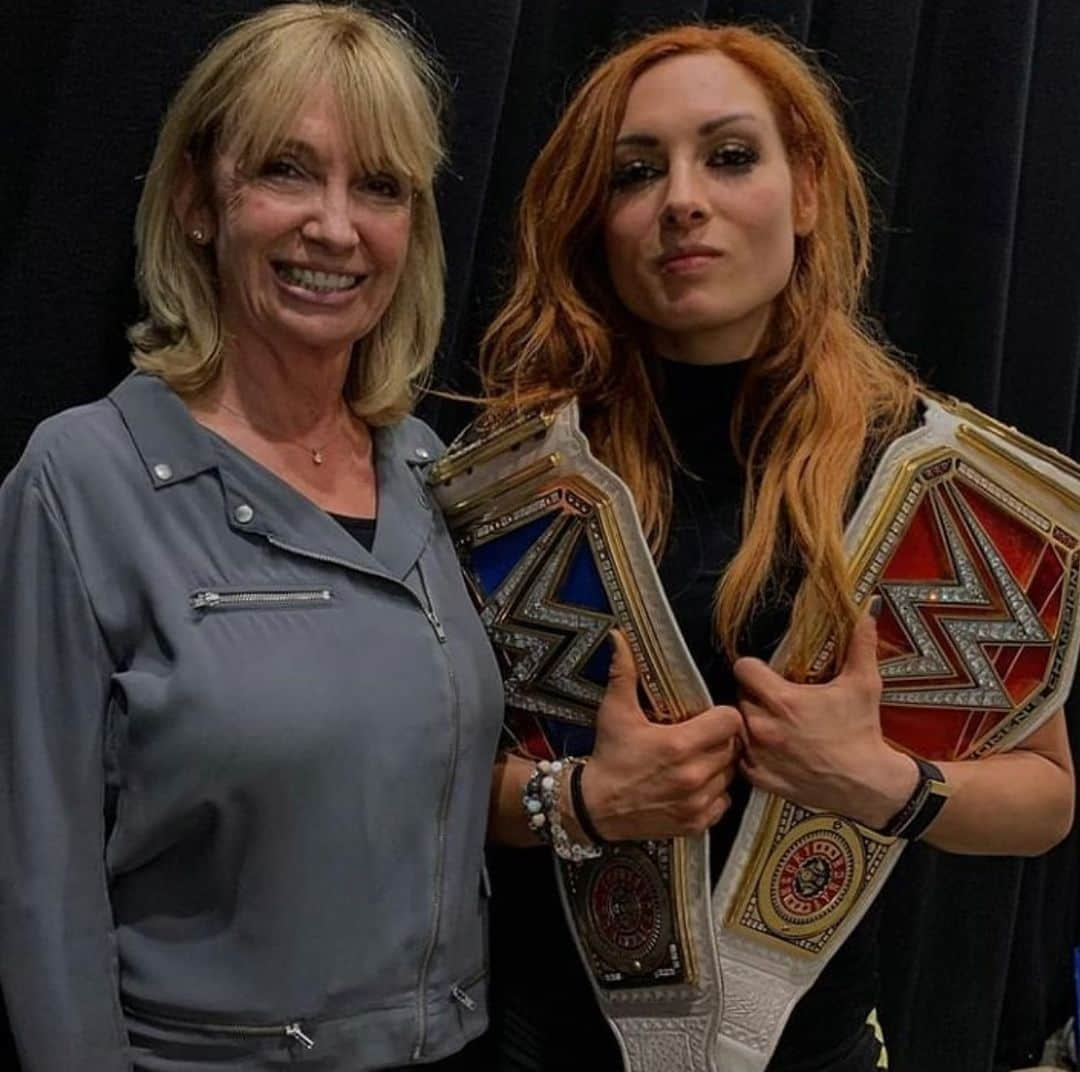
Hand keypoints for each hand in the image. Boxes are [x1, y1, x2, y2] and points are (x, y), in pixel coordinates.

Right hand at [580, 630, 743, 840]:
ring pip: (730, 775)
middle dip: (721, 739)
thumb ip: (623, 673)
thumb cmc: (609, 756)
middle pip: (734, 747)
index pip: (730, 721)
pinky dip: (714, 794)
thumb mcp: (614, 712)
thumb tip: (619, 637)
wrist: (595, 808)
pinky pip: (724, 803)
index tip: (708, 716)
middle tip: (702, 736)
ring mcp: (696, 803)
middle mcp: (693, 775)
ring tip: (698, 759)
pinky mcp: (696, 824)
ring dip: (719, 766)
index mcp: (679, 745)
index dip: (722, 715)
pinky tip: (694, 785)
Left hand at [733, 608, 918, 828]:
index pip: (743, 669)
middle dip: (753, 695)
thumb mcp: (864, 684)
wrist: (868, 784)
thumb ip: (861, 644)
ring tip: (771, 722)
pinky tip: (770, 748)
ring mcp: (759, 755)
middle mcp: (763, 726)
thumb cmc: (863, 731)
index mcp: (782, 700)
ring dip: (749, 722)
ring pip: (737, 727)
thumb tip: (867, 609)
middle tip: (773, 699)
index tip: (764, 672)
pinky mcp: (760, 778)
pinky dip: (751, 753)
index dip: (753, 667)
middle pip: (739, 696)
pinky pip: (741, 758)